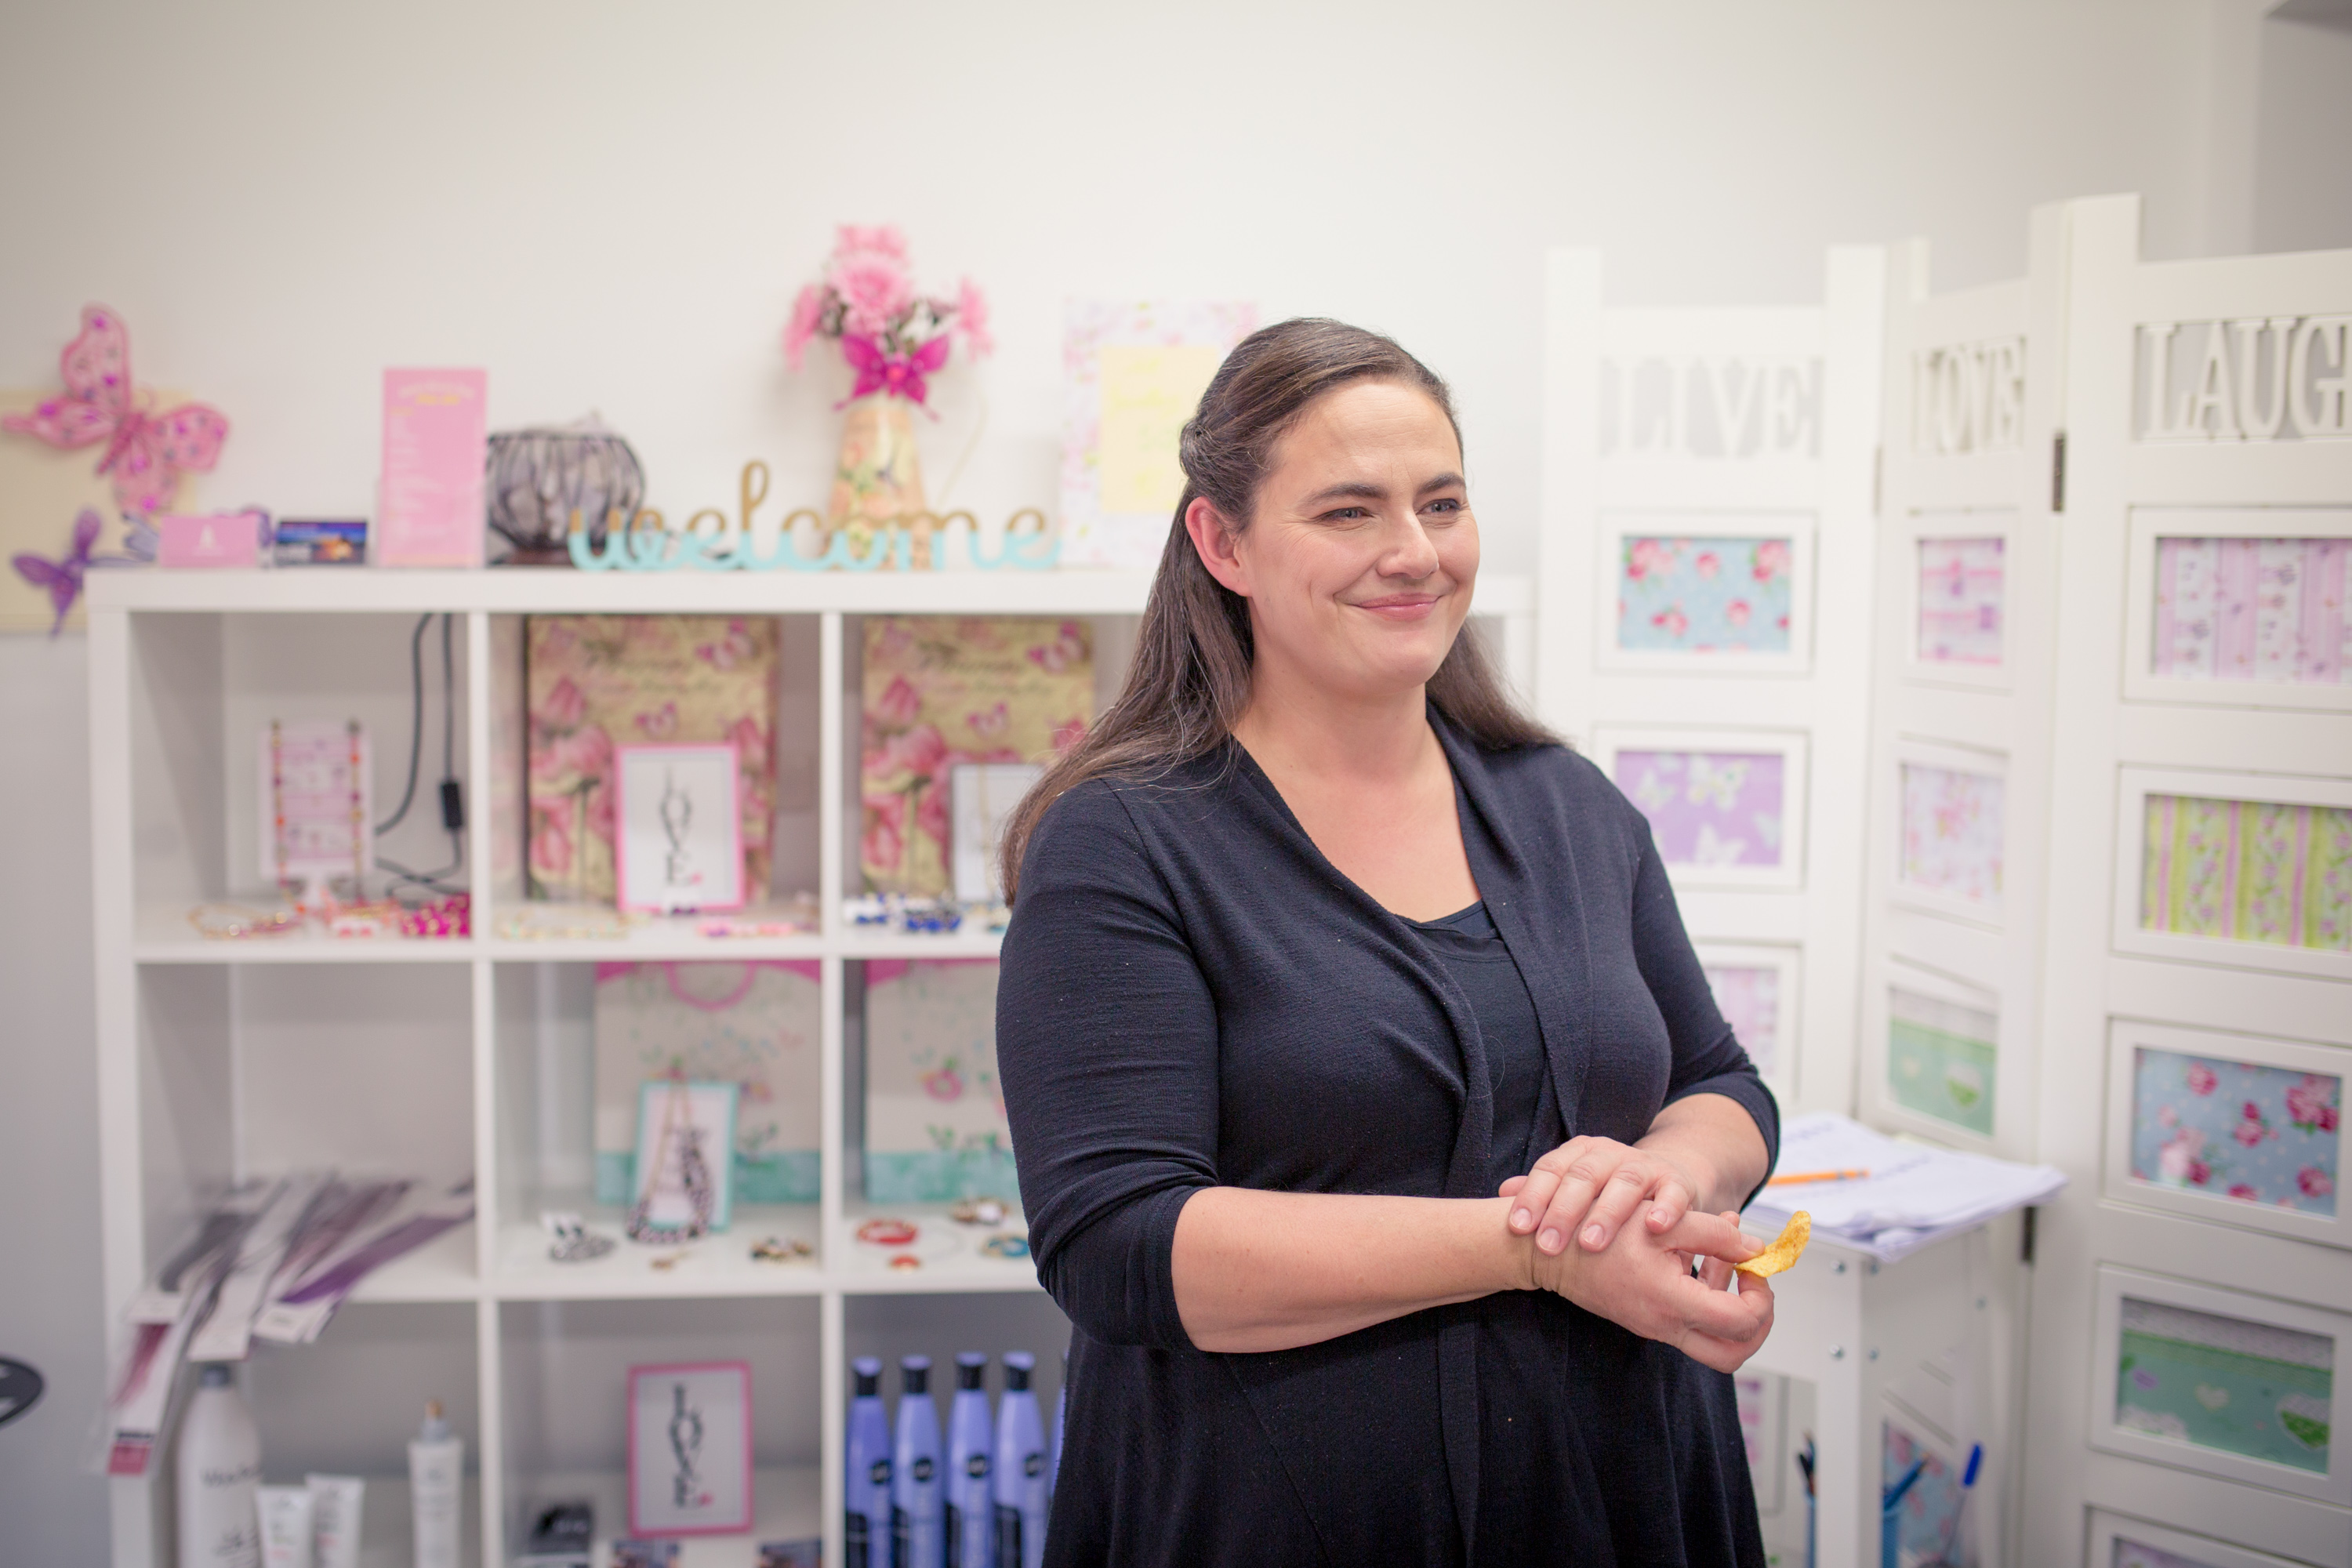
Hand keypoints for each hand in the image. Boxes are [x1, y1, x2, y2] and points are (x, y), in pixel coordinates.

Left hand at [1500, 1135, 1709, 1257]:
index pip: (1550, 1169)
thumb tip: (1501, 1193)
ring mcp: (1645, 1167)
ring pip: (1624, 1183)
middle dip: (1563, 1212)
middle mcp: (1610, 1154)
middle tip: (1548, 1246)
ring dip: (1607, 1213)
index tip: (1517, 1228)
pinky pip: (1673, 1193)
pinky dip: (1666, 1208)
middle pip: (1583, 1177)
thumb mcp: (1575, 1189)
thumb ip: (1542, 1191)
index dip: (1533, 1197)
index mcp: (1579, 1154)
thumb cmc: (1608, 1192)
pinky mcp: (1678, 1183)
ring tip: (1590, 1244)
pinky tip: (1655, 1227)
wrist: (1667, 1179)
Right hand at [1526, 1208, 1773, 1373]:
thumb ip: (1716, 1235)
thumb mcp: (1664, 1222)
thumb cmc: (1600, 1230)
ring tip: (1728, 1263)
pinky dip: (1708, 1299)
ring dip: (1732, 1310)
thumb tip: (1755, 1249)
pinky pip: (1692, 1325)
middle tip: (1754, 1285)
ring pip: (1715, 1344)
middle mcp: (1666, 1325)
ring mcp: (1656, 1327)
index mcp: (1673, 1302)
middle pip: (1733, 1353)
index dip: (1759, 1295)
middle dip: (1757, 1321)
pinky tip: (1701, 1258)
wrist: (1550, 1252)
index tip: (1752, 1264)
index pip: (1741, 1322)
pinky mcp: (1648, 1320)